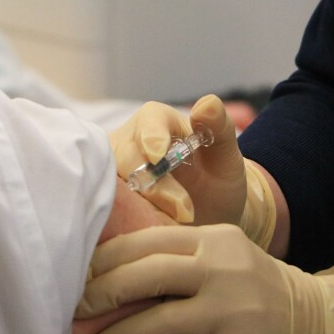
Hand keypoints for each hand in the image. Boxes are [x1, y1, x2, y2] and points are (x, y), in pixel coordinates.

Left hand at [77, 224, 333, 333]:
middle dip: (101, 294)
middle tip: (72, 311)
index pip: (145, 242)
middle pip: (145, 275)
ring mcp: (233, 311)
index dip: (103, 260)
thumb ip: (177, 256)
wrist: (318, 324)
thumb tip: (109, 268)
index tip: (74, 276)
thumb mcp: (222, 256)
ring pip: (158, 323)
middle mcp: (222, 269)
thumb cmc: (254, 289)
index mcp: (212, 240)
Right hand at [109, 95, 250, 226]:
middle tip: (184, 210)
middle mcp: (126, 142)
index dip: (151, 138)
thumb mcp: (226, 156)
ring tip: (170, 225)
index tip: (159, 156)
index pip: (148, 123)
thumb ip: (220, 128)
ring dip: (140, 207)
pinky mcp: (107, 201)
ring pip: (113, 185)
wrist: (208, 216)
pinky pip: (106, 208)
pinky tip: (148, 231)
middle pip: (128, 159)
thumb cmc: (216, 179)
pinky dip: (126, 220)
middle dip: (155, 185)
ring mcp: (112, 173)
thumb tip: (207, 102)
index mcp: (155, 121)